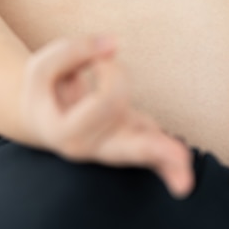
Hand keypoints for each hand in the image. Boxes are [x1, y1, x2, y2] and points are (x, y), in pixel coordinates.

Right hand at [19, 36, 193, 197]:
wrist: (47, 120)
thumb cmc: (47, 92)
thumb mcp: (44, 67)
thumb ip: (75, 50)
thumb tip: (114, 44)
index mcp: (68, 135)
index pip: (107, 100)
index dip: (112, 72)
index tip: (102, 58)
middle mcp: (96, 149)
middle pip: (130, 150)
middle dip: (156, 151)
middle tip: (181, 161)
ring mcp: (119, 148)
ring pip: (146, 155)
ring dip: (168, 160)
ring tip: (184, 183)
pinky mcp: (135, 142)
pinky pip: (154, 157)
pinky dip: (168, 165)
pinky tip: (182, 180)